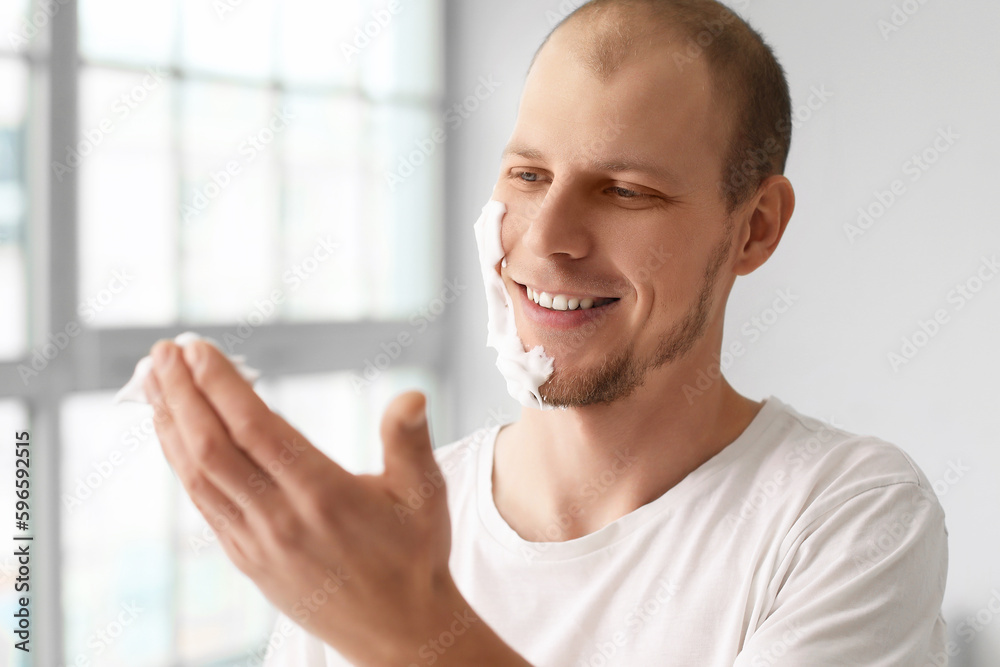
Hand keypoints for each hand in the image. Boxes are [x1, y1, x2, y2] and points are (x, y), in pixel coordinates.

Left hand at [142, 339, 523, 665]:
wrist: (399, 633)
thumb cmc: (414, 558)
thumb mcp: (424, 494)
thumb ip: (410, 440)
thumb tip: (412, 394)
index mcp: (323, 495)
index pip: (255, 428)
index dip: (220, 385)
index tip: (197, 349)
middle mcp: (280, 519)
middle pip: (211, 448)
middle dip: (181, 396)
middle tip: (163, 353)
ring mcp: (257, 544)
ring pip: (197, 477)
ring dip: (171, 426)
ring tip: (154, 384)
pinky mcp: (248, 560)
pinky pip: (203, 503)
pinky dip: (182, 463)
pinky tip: (177, 438)